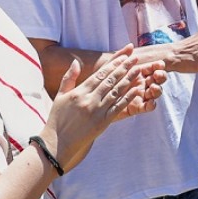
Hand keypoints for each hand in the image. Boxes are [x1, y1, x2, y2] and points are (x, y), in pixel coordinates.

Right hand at [44, 47, 165, 170]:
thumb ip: (69, 78)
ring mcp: (97, 111)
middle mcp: (90, 99)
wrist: (58, 143)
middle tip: (136, 57)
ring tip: (139, 70)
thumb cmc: (57, 119)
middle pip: (111, 80)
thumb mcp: (60, 96)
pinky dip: (128, 98)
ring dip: (129, 79)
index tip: (124, 55)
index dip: (114, 63)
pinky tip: (137, 90)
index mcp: (79, 92)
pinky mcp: (103, 122)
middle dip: (125, 67)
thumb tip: (76, 62)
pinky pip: (118, 107)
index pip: (100, 74)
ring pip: (117, 92)